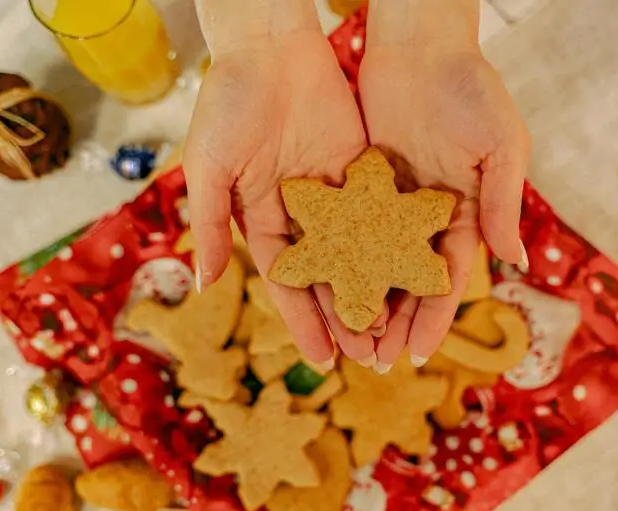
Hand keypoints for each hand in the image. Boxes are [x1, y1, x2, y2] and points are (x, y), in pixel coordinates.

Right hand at [184, 11, 382, 367]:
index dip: (304, 321)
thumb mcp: (210, 166)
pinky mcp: (361, 169)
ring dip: (375, 289)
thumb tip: (203, 284)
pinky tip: (413, 274)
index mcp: (262, 217)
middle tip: (369, 357)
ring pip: (359, 252)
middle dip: (346, 316)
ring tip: (396, 329)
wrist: (270, 45)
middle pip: (328, 275)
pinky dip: (395, 244)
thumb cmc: (229, 102)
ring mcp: (333, 193)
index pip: (289, 282)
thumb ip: (209, 225)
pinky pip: (381, 213)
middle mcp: (301, 213)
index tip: (323, 358)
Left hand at [360, 1, 530, 370]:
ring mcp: (392, 201)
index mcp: (465, 212)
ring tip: (348, 339)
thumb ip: (502, 202)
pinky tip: (323, 289)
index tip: (418, 354)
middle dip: (395, 322)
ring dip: (364, 301)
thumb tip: (516, 260)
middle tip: (376, 362)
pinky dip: (338, 260)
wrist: (421, 44)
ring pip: (375, 263)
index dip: (434, 317)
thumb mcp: (500, 146)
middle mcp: (427, 215)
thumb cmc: (471, 89)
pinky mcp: (362, 182)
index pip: (447, 278)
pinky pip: (348, 229)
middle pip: (408, 281)